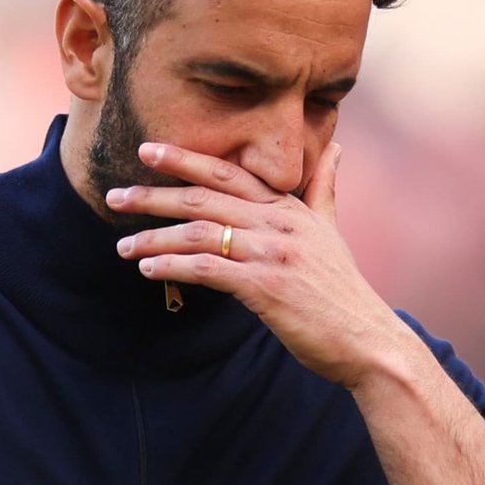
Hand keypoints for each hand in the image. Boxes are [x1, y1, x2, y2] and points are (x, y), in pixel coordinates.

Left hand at [107, 141, 415, 387]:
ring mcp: (273, 254)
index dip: (186, 160)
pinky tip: (148, 269)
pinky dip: (173, 266)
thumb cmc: (343, 290)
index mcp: (291, 209)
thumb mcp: (332, 231)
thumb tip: (336, 146)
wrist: (367, 338)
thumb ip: (323, 188)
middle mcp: (281, 224)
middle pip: (205, 198)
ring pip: (200, 233)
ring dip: (155, 237)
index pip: (230, 174)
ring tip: (123, 246)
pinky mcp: (266, 287)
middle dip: (155, 195)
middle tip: (116, 195)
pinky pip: (208, 268)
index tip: (146, 151)